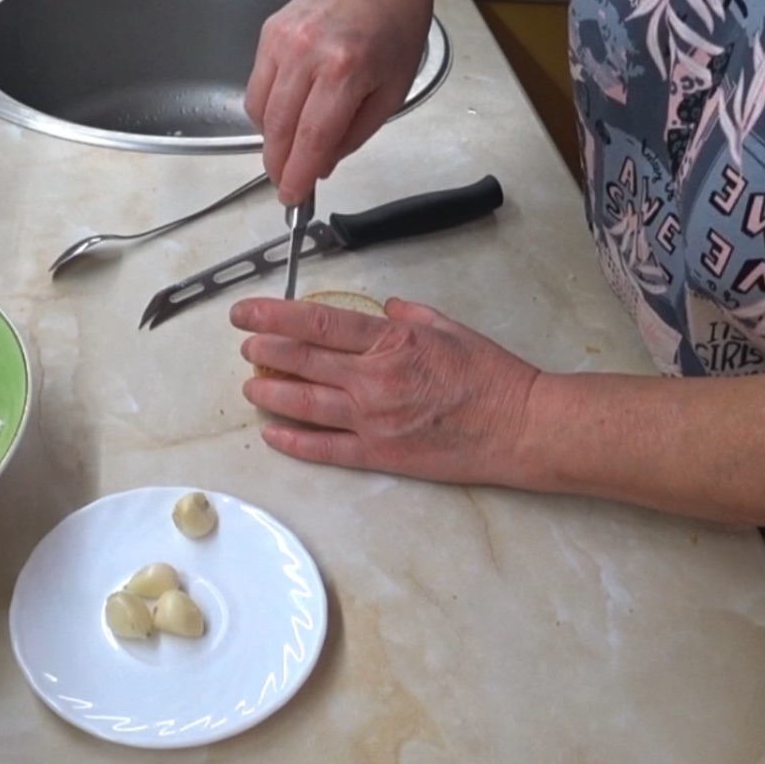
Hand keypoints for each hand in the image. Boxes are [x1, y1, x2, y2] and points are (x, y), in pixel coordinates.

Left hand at [231, 296, 541, 483]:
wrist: (520, 427)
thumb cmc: (492, 376)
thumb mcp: (450, 327)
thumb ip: (410, 317)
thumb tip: (384, 308)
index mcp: (391, 341)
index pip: (318, 323)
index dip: (274, 316)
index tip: (247, 313)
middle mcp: (374, 379)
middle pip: (302, 360)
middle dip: (265, 350)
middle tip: (245, 346)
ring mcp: (373, 419)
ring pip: (304, 403)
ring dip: (271, 392)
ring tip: (250, 385)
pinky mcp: (380, 454)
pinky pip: (325, 449)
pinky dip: (294, 441)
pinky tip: (272, 433)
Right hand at [245, 0, 432, 204]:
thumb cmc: (396, 26)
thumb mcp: (392, 92)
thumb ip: (355, 134)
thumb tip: (321, 164)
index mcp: (346, 69)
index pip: (311, 138)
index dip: (298, 175)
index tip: (292, 197)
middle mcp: (307, 52)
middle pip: (278, 127)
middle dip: (279, 164)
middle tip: (287, 183)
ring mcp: (283, 39)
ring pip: (259, 109)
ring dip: (270, 139)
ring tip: (289, 150)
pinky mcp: (269, 31)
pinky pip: (256, 84)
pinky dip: (266, 109)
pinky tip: (286, 114)